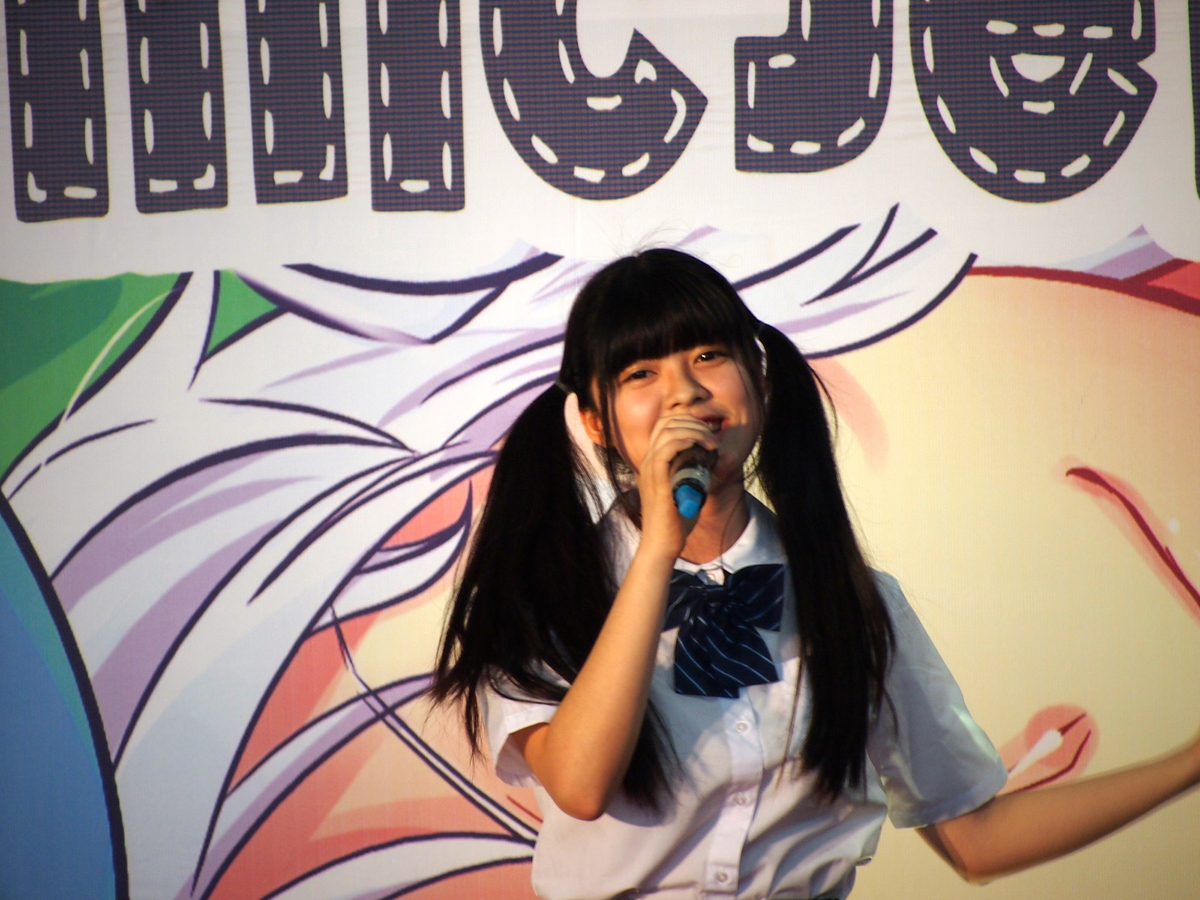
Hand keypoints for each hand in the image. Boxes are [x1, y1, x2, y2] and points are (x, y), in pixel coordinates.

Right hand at [634, 414, 718, 559]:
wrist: (662, 543)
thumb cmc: (677, 519)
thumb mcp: (693, 487)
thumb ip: (702, 471)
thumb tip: (724, 456)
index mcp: (654, 460)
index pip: (665, 424)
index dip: (688, 420)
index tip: (709, 432)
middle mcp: (649, 460)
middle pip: (666, 421)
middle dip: (694, 422)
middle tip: (713, 437)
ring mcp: (650, 469)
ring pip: (667, 431)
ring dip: (693, 431)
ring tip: (711, 443)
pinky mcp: (656, 480)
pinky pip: (665, 450)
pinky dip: (683, 442)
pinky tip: (699, 446)